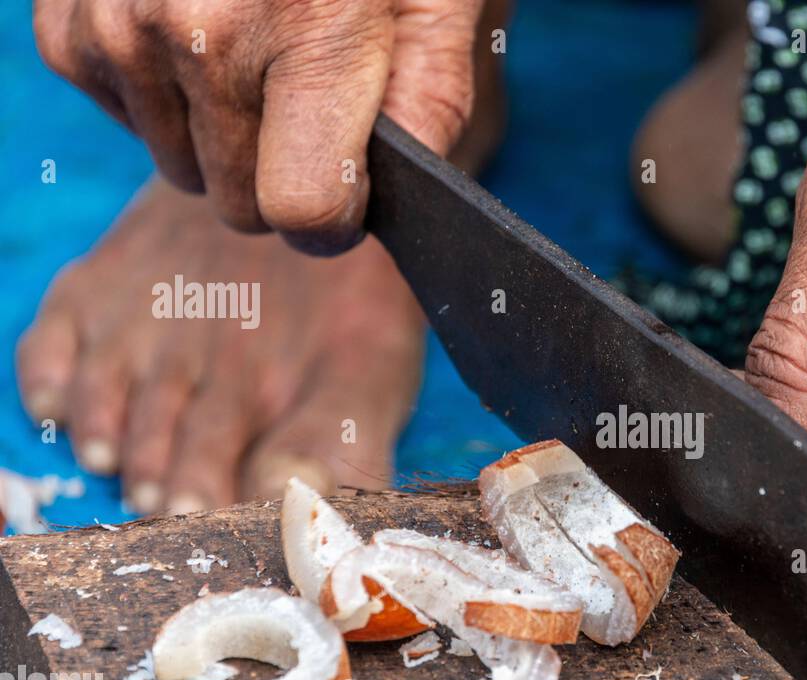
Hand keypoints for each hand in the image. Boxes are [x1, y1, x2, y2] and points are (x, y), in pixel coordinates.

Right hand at [34, 0, 484, 252]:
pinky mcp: (68, 27)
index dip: (337, 217)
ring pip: (183, 166)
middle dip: (282, 169)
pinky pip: (129, 122)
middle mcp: (195, 33)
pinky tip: (198, 30)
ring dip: (222, 131)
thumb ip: (431, 102)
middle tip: (306, 93)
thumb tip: (400, 203)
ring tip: (254, 44)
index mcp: (304, 32)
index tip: (350, 189)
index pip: (303, 210)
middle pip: (241, 202)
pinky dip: (167, 95)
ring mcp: (118, 28)